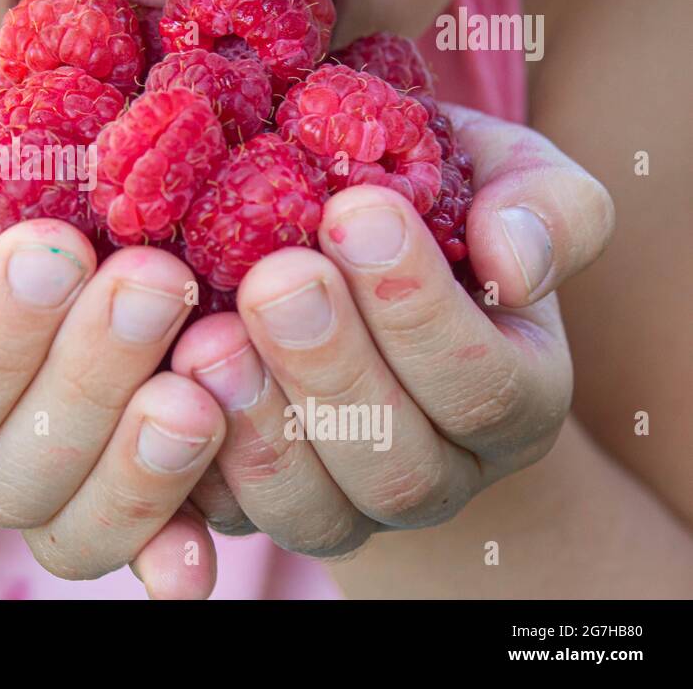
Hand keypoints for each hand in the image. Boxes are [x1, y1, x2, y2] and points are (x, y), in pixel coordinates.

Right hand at [0, 78, 225, 589]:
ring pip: (81, 526)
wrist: (1, 201)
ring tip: (208, 375)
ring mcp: (51, 486)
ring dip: (144, 467)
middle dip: (88, 382)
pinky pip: (153, 544)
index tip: (53, 246)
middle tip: (154, 280)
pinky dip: (179, 551)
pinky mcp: (130, 485)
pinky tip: (206, 553)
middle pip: (14, 476)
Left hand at [147, 104, 613, 565]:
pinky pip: (223, 520)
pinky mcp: (255, 511)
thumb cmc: (433, 214)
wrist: (344, 267)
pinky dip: (191, 466)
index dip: (419, 307)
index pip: (484, 384)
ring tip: (207, 337)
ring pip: (311, 508)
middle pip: (396, 461)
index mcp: (513, 398)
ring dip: (258, 425)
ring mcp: (343, 506)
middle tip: (275, 278)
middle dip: (330, 366)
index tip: (355, 211)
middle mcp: (435, 472)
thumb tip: (514, 259)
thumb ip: (545, 208)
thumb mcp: (506, 182)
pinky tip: (158, 389)